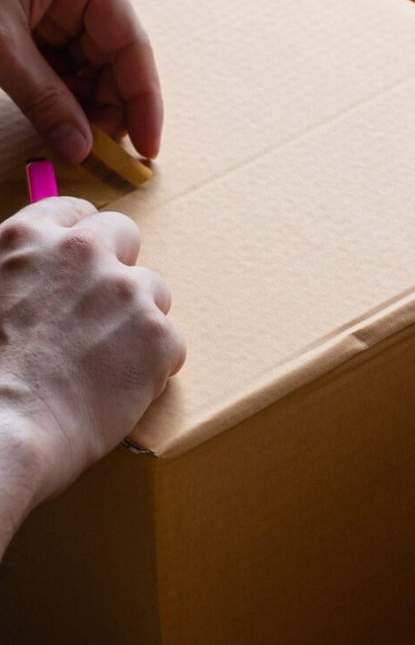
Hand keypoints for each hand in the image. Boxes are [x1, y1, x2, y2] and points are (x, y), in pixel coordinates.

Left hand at [0, 0, 161, 163]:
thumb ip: (45, 100)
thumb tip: (81, 150)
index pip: (132, 46)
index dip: (143, 102)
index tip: (147, 150)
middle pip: (115, 59)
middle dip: (107, 108)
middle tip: (98, 153)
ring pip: (90, 66)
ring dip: (84, 106)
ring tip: (74, 140)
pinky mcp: (37, 15)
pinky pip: (64, 63)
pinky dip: (61, 95)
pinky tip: (57, 120)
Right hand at [0, 197, 184, 547]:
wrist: (6, 432)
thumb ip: (17, 269)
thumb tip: (36, 273)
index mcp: (29, 239)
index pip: (75, 212)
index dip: (80, 236)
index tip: (83, 260)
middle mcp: (83, 254)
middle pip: (124, 235)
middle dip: (117, 265)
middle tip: (102, 309)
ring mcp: (128, 292)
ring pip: (152, 291)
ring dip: (137, 318)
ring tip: (101, 360)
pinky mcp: (160, 336)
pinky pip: (169, 343)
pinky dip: (151, 364)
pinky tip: (116, 388)